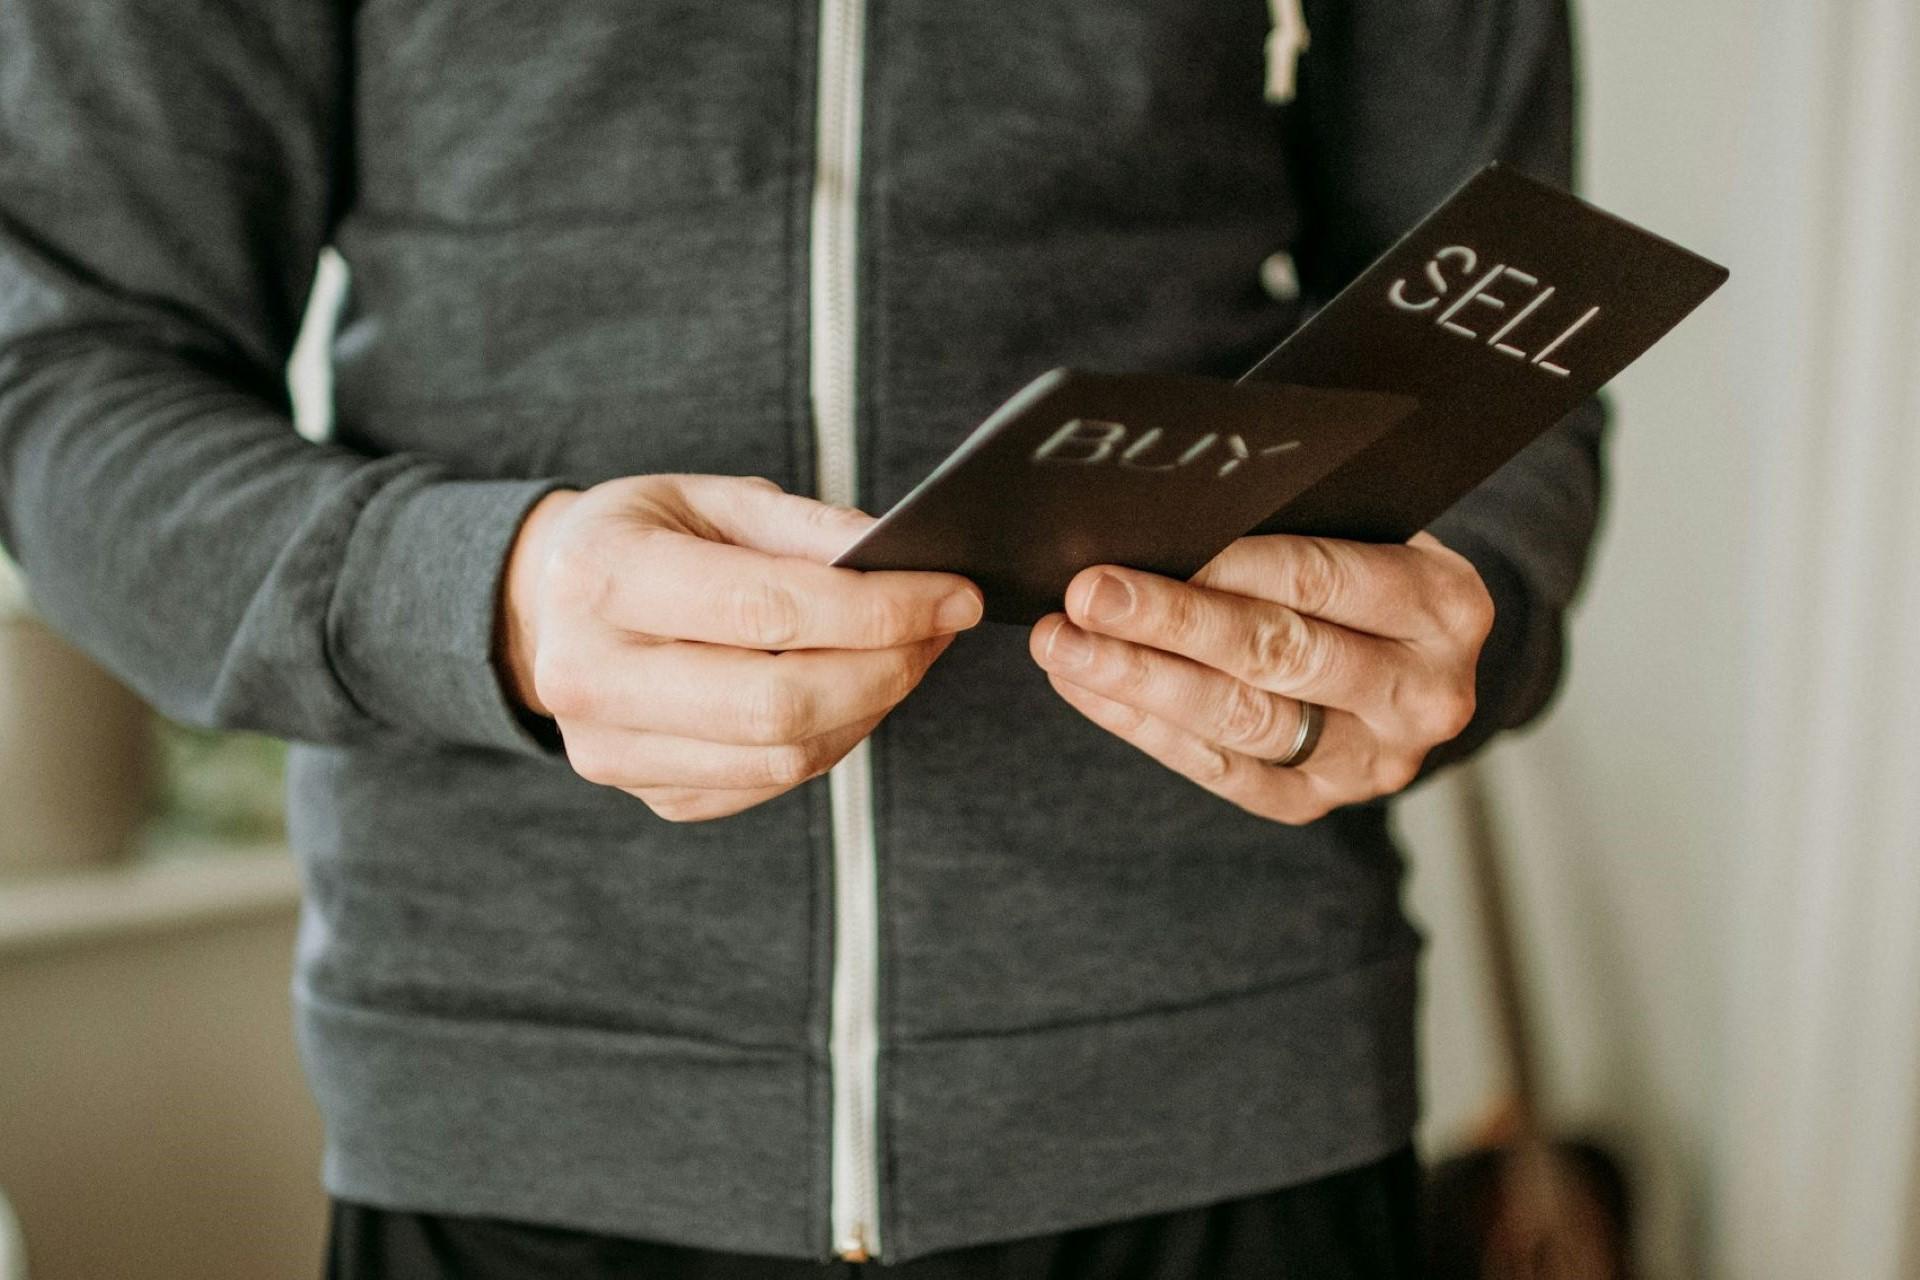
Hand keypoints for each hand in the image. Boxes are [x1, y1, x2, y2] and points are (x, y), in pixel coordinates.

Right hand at [500, 475, 981, 821]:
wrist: (548, 604)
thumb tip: (904, 562)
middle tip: (940, 629)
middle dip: (888, 668)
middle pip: (779, 703)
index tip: (956, 594)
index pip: (768, 609)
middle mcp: (589, 675)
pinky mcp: (645, 794)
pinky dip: (833, 739)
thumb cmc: (646, 537)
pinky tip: (854, 692)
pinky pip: (770, 784)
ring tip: (908, 654)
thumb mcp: (712, 498)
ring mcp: (609, 751)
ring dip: (872, 707)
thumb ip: (807, 529)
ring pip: (784, 756)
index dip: (880, 609)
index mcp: (602, 575)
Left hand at [1028, 533, 1492, 822]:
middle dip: (1168, 624)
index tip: (1149, 546)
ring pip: (1242, 721)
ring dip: (1139, 680)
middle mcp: (1424, 693)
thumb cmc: (1365, 566)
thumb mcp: (1363, 530)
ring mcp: (1375, 761)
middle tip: (1085, 596)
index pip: (1321, 580)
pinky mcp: (1319, 802)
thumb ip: (1290, 524)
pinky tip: (1086, 686)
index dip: (1225, 567)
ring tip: (1064, 645)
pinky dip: (1144, 726)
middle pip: (1277, 655)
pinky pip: (1221, 770)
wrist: (1411, 658)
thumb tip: (1160, 515)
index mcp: (1444, 606)